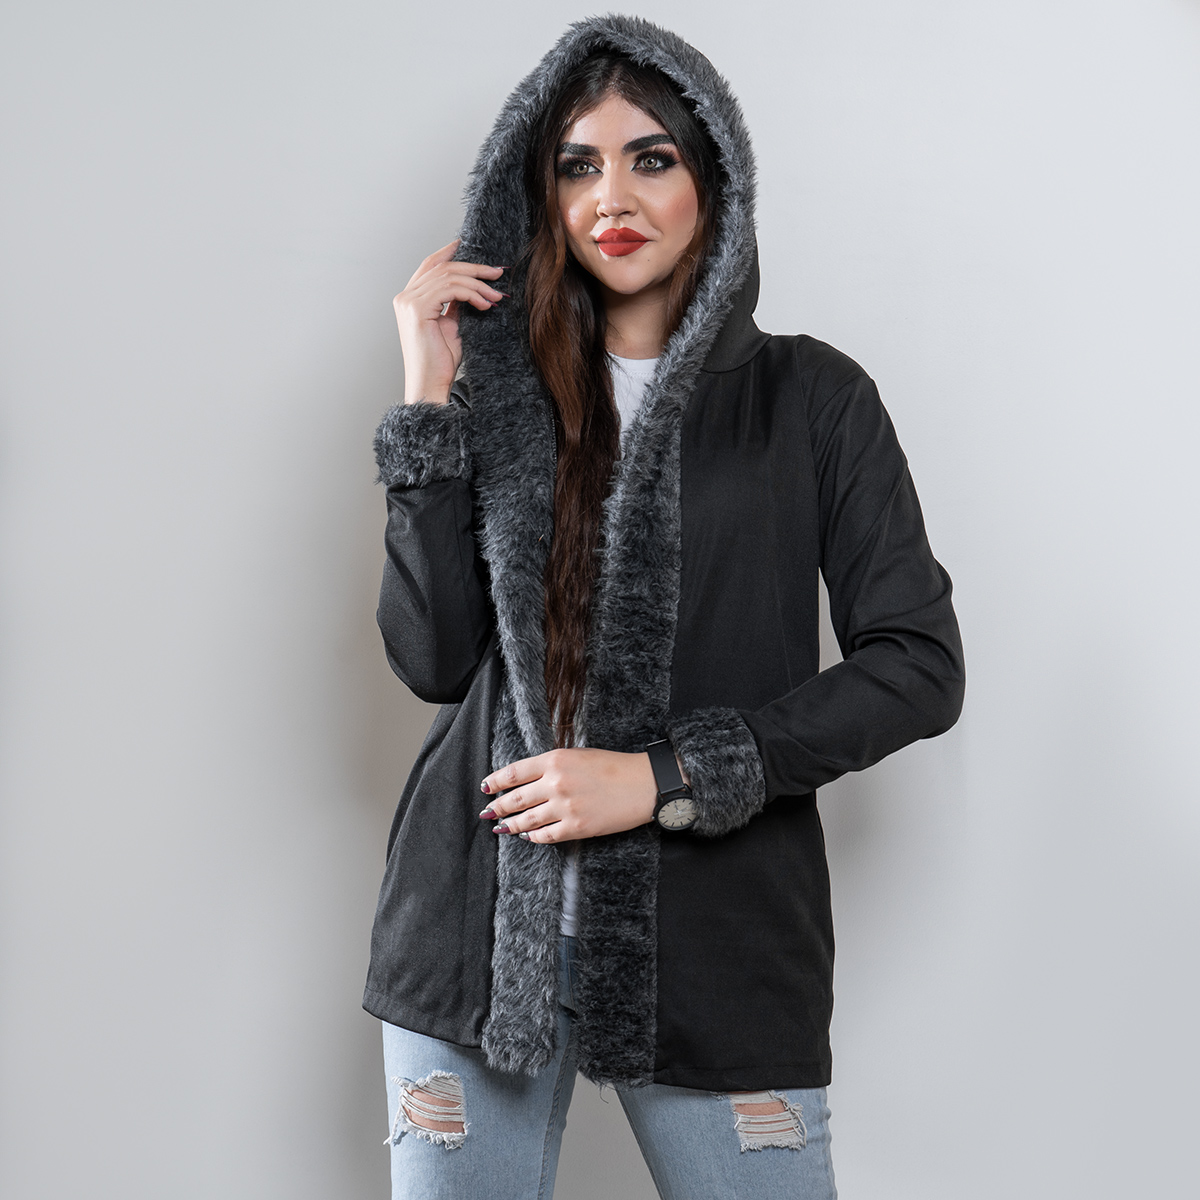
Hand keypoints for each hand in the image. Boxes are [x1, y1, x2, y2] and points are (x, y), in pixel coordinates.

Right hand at [393, 238, 505, 405]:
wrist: (430, 384)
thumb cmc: (440, 363)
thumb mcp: (452, 326)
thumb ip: (456, 304)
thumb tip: (472, 287)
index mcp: (409, 299)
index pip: (430, 265)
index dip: (449, 252)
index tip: (473, 247)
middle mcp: (405, 297)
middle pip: (442, 267)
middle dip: (474, 268)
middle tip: (497, 273)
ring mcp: (408, 302)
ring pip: (449, 276)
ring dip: (478, 283)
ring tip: (496, 295)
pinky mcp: (417, 310)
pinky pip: (450, 290)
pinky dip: (472, 294)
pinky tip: (486, 304)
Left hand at [479, 748, 658, 842]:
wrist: (643, 784)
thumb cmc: (613, 766)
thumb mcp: (578, 754)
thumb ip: (551, 765)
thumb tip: (526, 779)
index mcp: (555, 760)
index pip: (513, 772)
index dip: (495, 782)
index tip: (486, 787)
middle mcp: (556, 782)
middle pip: (515, 798)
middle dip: (497, 807)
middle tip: (487, 812)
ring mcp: (565, 806)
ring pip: (526, 820)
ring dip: (510, 825)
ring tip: (501, 827)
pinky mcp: (576, 827)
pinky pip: (545, 836)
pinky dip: (532, 837)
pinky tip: (527, 836)